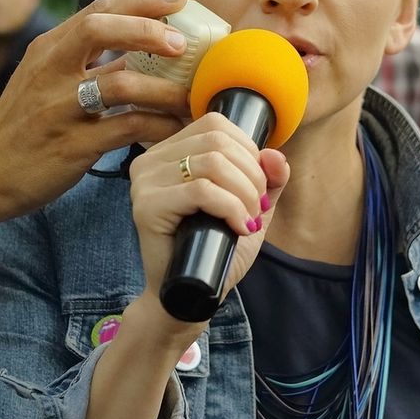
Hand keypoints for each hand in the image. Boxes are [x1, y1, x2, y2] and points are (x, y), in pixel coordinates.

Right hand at [0, 0, 199, 222]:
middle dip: (147, 28)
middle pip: (101, 28)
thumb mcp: (49, 83)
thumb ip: (94, 64)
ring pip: (120, 84)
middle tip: (183, 41)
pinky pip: (126, 128)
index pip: (98, 10)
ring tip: (190, 95)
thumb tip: (151, 46)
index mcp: (49, 50)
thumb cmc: (24, 127)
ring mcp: (59, 108)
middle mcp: (51, 71)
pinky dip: (158, 127)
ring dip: (163, 89)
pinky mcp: (71, 145)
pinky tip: (176, 128)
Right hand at [127, 114, 290, 334]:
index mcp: (170, 151)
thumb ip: (267, 179)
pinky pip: (201, 190)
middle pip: (218, 141)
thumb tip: (275, 153)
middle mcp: (151, 160)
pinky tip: (239, 227)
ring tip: (248, 219)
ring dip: (244, 193)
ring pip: (212, 163)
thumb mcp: (250, 207)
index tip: (258, 187)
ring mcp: (144, 181)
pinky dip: (231, 207)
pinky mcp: (146, 206)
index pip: (215, 125)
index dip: (248, 151)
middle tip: (257, 208)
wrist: (191, 294)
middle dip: (251, 175)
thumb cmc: (215, 249)